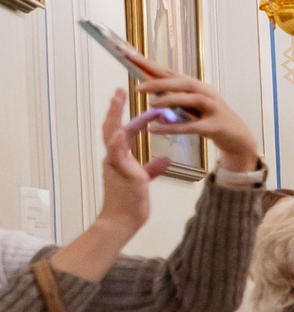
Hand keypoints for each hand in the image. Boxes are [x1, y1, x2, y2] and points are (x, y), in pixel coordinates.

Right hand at [96, 90, 168, 238]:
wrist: (122, 221)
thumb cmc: (131, 202)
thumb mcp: (145, 180)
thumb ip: (152, 168)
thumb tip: (164, 159)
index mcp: (120, 157)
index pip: (126, 131)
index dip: (134, 118)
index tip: (145, 105)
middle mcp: (114, 157)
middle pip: (112, 126)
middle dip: (116, 108)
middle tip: (120, 90)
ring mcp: (115, 163)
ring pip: (111, 134)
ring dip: (114, 116)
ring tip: (117, 98)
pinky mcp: (119, 172)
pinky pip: (116, 154)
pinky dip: (117, 142)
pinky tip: (120, 130)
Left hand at [129, 65, 258, 172]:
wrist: (239, 137)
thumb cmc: (211, 119)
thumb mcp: (192, 105)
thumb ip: (173, 95)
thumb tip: (150, 86)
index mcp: (197, 87)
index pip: (171, 73)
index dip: (152, 65)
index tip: (131, 57)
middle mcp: (206, 93)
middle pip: (183, 83)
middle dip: (161, 83)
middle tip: (139, 87)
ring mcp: (213, 109)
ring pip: (192, 99)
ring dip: (171, 100)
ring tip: (151, 104)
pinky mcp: (215, 126)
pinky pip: (192, 126)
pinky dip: (172, 128)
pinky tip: (155, 129)